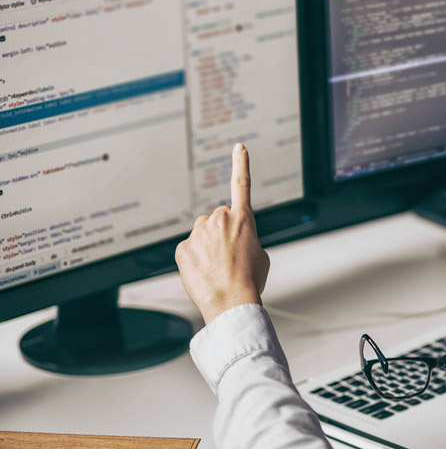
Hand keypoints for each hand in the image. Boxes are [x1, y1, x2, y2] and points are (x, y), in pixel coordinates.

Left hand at [175, 144, 269, 324]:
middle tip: (230, 256)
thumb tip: (232, 242)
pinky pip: (189, 248)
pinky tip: (204, 272)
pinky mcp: (183, 247)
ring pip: (202, 233)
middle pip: (219, 219)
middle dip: (222, 233)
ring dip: (208, 246)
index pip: (242, 184)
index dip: (241, 164)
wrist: (231, 301)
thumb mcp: (261, 255)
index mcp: (244, 219)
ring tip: (218, 267)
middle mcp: (220, 219)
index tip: (239, 148)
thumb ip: (247, 239)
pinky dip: (195, 259)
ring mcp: (199, 232)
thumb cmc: (249, 281)